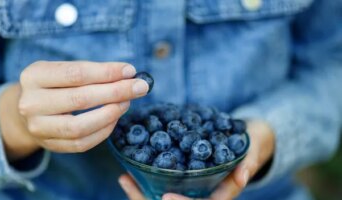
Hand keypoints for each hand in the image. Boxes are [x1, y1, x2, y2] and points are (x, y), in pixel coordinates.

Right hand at [0, 61, 148, 160]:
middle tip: (139, 87)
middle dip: (116, 92)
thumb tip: (129, 75)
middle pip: (80, 99)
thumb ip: (93, 72)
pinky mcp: (50, 144)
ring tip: (126, 103)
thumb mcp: (64, 70)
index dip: (107, 72)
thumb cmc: (55, 86)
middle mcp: (31, 103)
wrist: (29, 110)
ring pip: (80, 126)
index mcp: (34, 76)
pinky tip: (115, 118)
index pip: (76, 73)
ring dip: (110, 114)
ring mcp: (38, 127)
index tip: (131, 71)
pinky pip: (82, 143)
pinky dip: (104, 131)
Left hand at [118, 120, 274, 199]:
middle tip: (129, 184)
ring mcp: (193, 187)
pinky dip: (145, 180)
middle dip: (150, 199)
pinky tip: (130, 171)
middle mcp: (204, 193)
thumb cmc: (252, 142)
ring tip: (124, 178)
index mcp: (221, 194)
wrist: (248, 135)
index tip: (165, 197)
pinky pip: (162, 183)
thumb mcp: (253, 149)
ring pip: (164, 196)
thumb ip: (249, 161)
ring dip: (143, 191)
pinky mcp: (185, 176)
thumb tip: (243, 175)